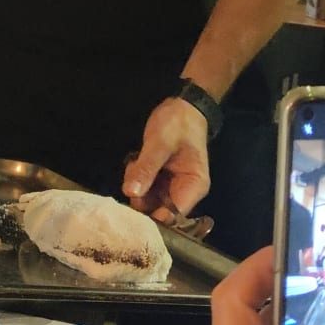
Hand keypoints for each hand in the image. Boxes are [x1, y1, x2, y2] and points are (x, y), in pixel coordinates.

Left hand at [122, 97, 209, 217]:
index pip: (173, 216)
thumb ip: (147, 168)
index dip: (151, 217)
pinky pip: (146, 189)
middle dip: (140, 197)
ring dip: (136, 186)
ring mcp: (172, 186)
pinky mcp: (162, 180)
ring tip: (134, 163)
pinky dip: (137, 179)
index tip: (130, 208)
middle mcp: (184, 192)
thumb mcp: (160, 143)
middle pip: (159, 210)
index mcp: (193, 186)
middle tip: (132, 175)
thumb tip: (131, 193)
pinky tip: (135, 162)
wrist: (183, 106)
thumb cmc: (178, 123)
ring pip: (149, 200)